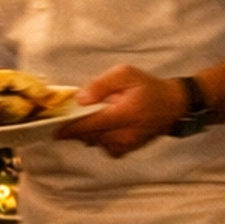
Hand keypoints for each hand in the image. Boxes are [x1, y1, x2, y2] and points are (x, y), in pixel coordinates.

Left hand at [56, 65, 188, 157]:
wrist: (171, 106)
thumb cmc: (147, 87)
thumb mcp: (125, 74)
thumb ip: (101, 85)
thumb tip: (80, 100)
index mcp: (124, 114)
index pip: (90, 125)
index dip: (70, 127)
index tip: (53, 127)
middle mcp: (124, 134)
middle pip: (89, 136)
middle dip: (75, 128)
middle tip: (66, 118)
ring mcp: (126, 145)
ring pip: (95, 143)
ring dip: (86, 133)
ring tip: (86, 119)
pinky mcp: (126, 150)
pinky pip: (104, 148)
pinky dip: (98, 138)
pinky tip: (102, 127)